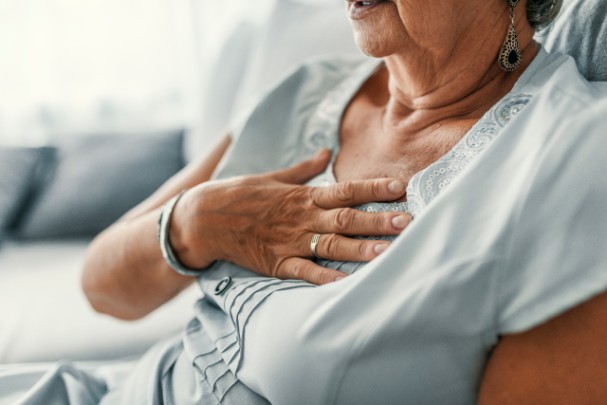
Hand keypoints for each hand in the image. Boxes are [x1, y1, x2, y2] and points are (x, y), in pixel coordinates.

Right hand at [170, 149, 410, 284]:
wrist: (205, 217)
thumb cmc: (241, 194)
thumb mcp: (274, 177)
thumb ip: (304, 168)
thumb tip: (326, 152)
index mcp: (303, 196)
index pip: (345, 190)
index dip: (373, 189)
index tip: (400, 188)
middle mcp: (302, 218)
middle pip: (346, 219)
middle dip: (377, 220)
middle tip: (407, 222)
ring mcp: (290, 242)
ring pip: (331, 246)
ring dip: (360, 249)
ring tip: (387, 252)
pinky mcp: (277, 263)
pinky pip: (305, 272)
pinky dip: (325, 278)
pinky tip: (347, 283)